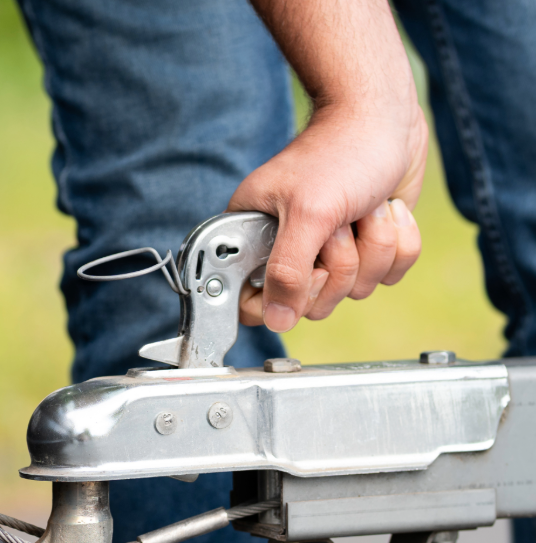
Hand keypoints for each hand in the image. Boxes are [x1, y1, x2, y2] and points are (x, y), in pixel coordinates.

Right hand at [230, 102, 427, 331]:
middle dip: (341, 263)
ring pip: (355, 290)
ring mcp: (329, 252)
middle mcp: (289, 251)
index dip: (285, 298)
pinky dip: (398, 243)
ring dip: (373, 247)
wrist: (386, 115)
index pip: (253, 304)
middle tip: (340, 224)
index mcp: (256, 240)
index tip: (308, 268)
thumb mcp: (308, 215)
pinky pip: (388, 275)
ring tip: (364, 208)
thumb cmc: (341, 151)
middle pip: (313, 304)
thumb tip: (277, 320)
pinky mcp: (366, 247)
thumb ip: (287, 273)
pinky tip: (386, 211)